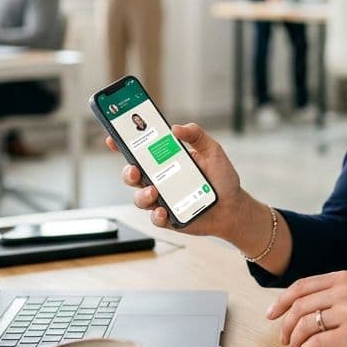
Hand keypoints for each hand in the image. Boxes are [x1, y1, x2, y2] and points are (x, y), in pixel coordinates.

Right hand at [107, 123, 249, 237]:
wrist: (233, 206)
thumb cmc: (221, 177)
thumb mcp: (212, 150)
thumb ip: (196, 135)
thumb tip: (176, 128)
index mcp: (165, 161)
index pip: (139, 151)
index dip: (122, 144)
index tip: (112, 138)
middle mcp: (159, 180)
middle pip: (132, 175)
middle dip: (127, 172)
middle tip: (134, 169)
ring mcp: (162, 199)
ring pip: (140, 198)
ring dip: (142, 195)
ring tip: (154, 191)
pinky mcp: (169, 218)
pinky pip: (155, 218)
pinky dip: (157, 215)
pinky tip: (164, 211)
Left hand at [267, 271, 346, 346]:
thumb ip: (332, 294)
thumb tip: (298, 308)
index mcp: (343, 278)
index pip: (301, 286)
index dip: (281, 301)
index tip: (272, 314)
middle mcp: (345, 291)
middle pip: (300, 305)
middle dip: (285, 325)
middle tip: (283, 338)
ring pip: (306, 324)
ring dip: (294, 339)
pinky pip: (318, 341)